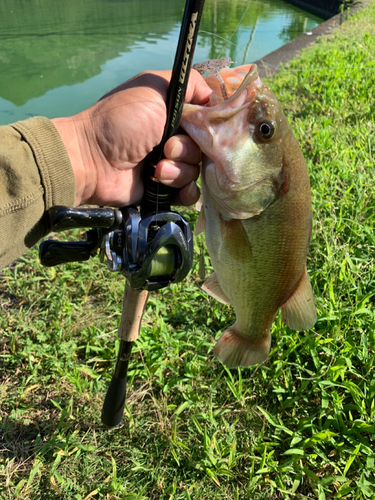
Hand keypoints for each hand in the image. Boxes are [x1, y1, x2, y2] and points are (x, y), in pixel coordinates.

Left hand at [51, 70, 211, 206]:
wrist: (92, 160)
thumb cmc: (121, 120)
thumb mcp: (155, 88)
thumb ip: (190, 83)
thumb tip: (213, 96)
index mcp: (174, 111)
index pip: (207, 117)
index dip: (209, 124)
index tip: (201, 127)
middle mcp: (173, 135)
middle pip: (204, 146)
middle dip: (188, 148)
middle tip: (167, 147)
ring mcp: (169, 162)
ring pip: (196, 169)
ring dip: (179, 170)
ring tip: (156, 169)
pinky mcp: (164, 187)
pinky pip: (189, 192)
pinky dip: (183, 190)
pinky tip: (166, 185)